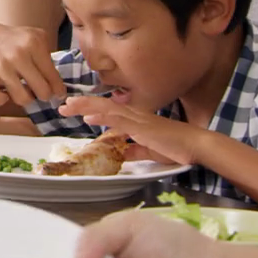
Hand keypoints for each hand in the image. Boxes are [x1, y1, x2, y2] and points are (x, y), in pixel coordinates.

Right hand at [0, 24, 62, 105]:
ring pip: (22, 99)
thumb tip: (59, 84)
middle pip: (42, 91)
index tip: (60, 94)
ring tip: (25, 93)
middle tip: (42, 93)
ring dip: (25, 99)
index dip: (58, 89)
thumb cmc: (15, 40)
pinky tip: (5, 94)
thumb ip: (49, 55)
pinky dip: (3, 100)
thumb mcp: (35, 36)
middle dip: (44, 95)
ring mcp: (1, 66)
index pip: (53, 76)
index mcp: (33, 43)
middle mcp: (18, 54)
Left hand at [58, 97, 204, 165]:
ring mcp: (138, 119)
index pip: (108, 110)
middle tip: (62, 105)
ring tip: (68, 106)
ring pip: (107, 109)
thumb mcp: (149, 150)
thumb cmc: (176, 147)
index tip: (72, 108)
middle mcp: (134, 115)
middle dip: (81, 104)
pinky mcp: (142, 127)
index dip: (89, 107)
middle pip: (103, 105)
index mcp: (135, 119)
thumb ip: (134, 150)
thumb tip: (122, 153)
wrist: (195, 146)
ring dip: (86, 107)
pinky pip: (119, 121)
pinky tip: (88, 118)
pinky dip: (102, 118)